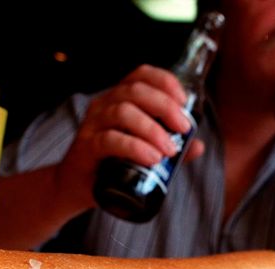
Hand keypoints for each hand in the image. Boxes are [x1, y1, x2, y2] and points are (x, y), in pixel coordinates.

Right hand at [54, 65, 204, 207]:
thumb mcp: (145, 152)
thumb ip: (171, 148)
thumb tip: (199, 145)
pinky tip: (151, 158)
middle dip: (165, 107)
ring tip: (169, 150)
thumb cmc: (112, 164)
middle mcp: (104, 105)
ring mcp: (92, 124)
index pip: (141, 75)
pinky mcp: (86, 147)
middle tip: (184, 129)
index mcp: (119, 99)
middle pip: (136, 91)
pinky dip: (134, 147)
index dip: (164, 81)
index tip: (184, 100)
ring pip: (123, 112)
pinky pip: (110, 139)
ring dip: (152, 130)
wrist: (75, 188)